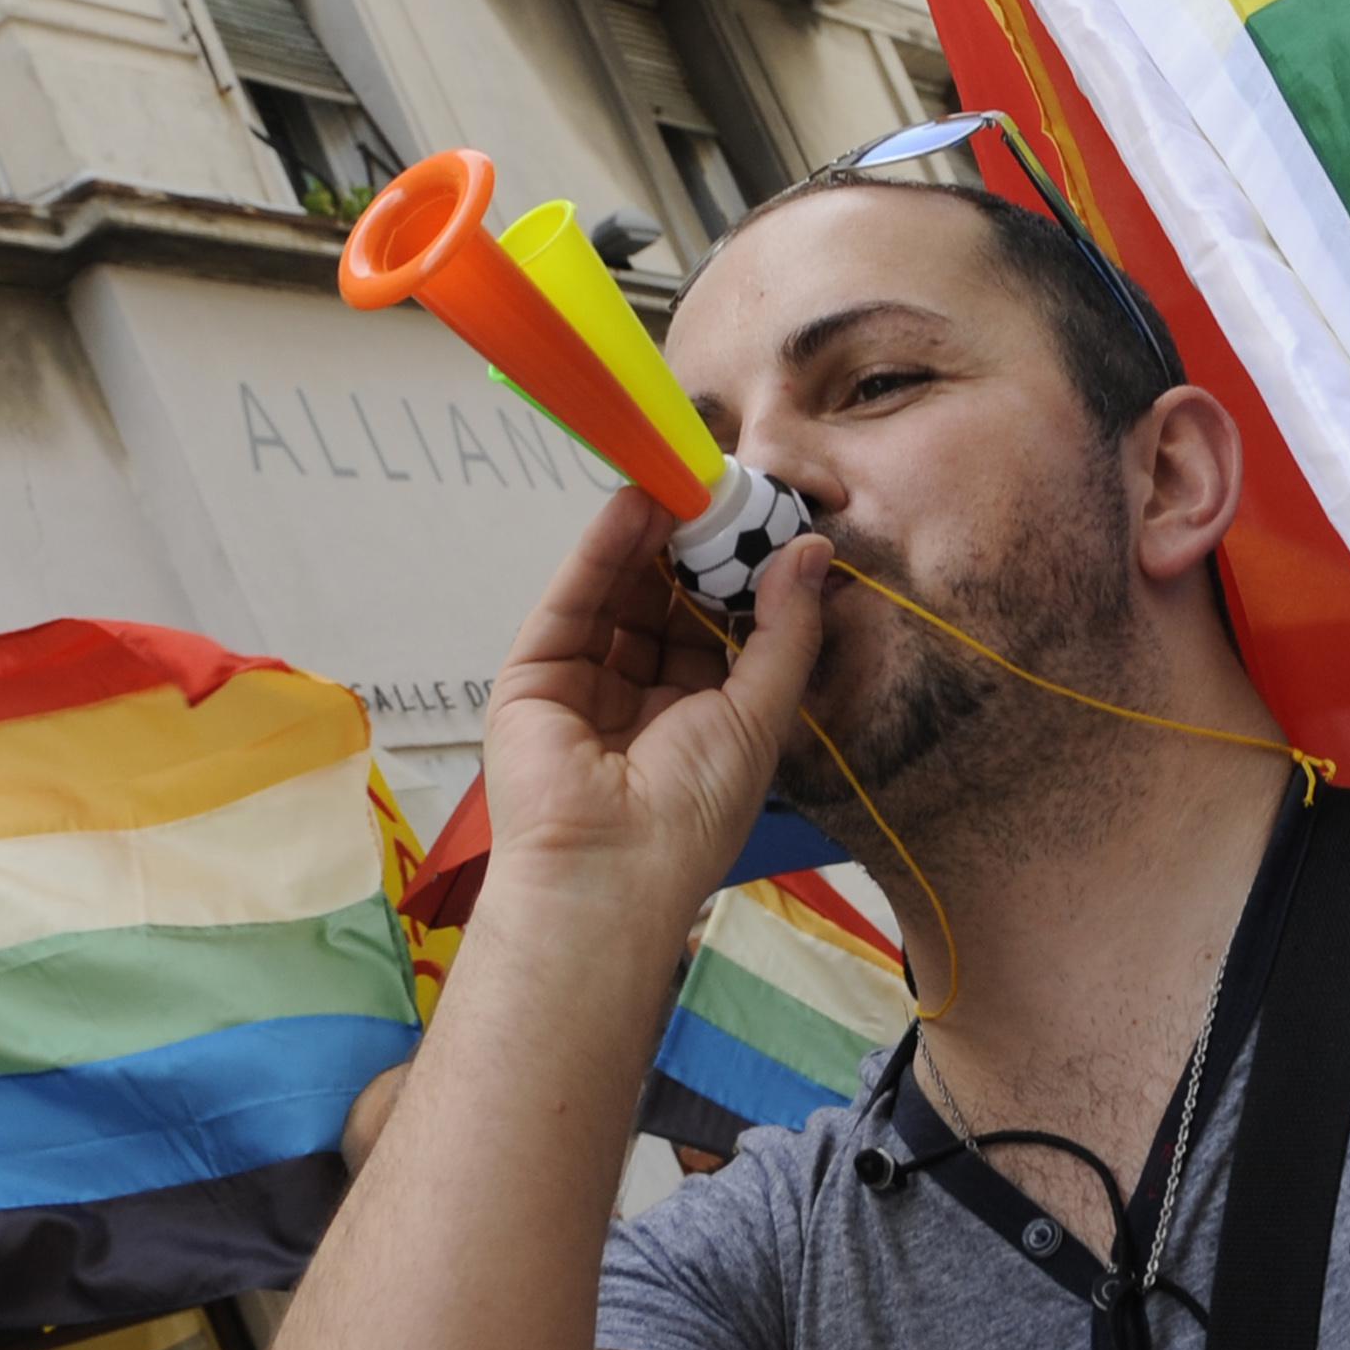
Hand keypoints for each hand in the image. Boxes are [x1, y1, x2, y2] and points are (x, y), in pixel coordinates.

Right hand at [479, 487, 830, 902]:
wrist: (608, 870)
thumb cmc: (695, 809)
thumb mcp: (760, 712)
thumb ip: (785, 629)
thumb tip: (813, 550)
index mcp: (701, 718)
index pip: (718, 627)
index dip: (739, 574)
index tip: (766, 516)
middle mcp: (641, 698)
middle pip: (665, 602)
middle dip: (694, 547)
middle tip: (724, 484)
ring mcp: (585, 684)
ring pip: (619, 593)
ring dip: (650, 537)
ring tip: (685, 479)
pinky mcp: (536, 674)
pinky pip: (575, 600)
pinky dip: (603, 550)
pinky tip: (636, 504)